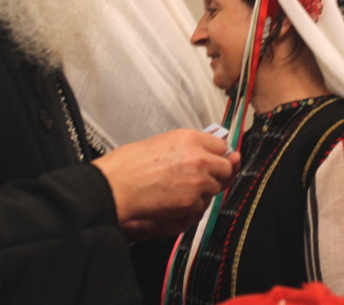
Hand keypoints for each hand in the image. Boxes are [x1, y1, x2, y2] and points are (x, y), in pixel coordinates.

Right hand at [93, 129, 239, 226]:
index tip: (214, 159)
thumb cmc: (130, 163)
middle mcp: (199, 158)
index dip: (217, 154)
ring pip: (216, 188)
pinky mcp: (192, 201)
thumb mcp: (162, 141)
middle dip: (217, 173)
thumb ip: (187, 147)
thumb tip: (202, 152)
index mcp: (190, 138)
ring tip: (181, 188)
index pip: (221, 146)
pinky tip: (175, 200)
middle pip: (226, 167)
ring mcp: (198, 181)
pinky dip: (192, 205)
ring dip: (205, 190)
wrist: (118, 185)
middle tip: (202, 177)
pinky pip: (202, 205)